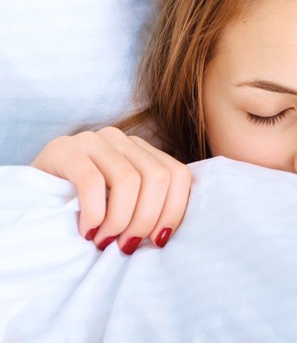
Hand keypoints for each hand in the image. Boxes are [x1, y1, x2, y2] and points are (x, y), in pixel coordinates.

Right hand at [31, 127, 191, 253]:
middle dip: (146, 219)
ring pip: (129, 180)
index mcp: (143, 151)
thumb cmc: (82, 210)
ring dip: (120, 220)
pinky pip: (92, 181)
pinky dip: (95, 212)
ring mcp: (93, 140)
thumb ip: (147, 207)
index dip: (174, 210)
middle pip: (158, 177)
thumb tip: (168, 235)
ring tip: (104, 241)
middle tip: (126, 246)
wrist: (29, 201)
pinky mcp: (64, 149)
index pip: (178, 174)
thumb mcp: (121, 206)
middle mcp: (121, 140)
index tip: (158, 241)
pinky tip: (87, 230)